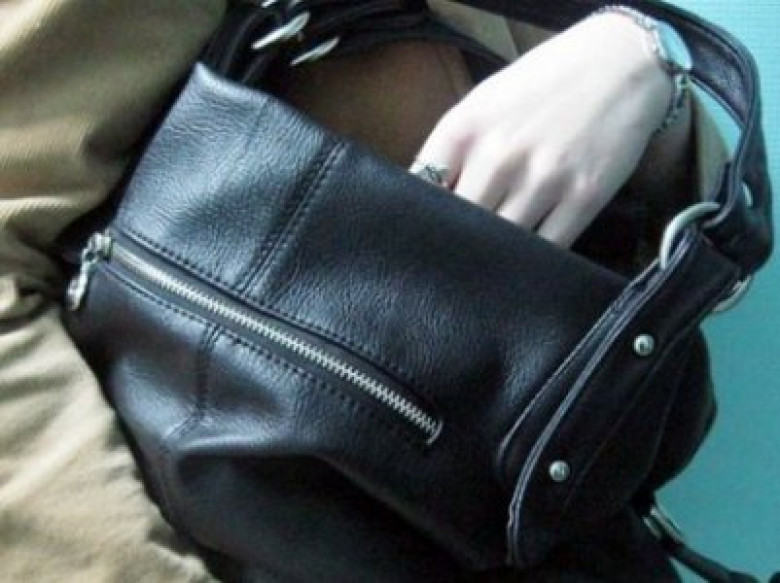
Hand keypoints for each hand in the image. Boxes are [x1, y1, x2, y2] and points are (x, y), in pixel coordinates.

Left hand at [415, 14, 674, 246]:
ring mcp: (542, 179)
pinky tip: (529, 255)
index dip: (421, 217)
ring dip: (496, 254)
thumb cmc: (543, 84)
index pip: (422, 190)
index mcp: (464, 129)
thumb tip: (429, 202)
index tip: (427, 231)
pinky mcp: (583, 198)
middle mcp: (498, 156)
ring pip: (502, 242)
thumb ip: (452, 150)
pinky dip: (534, 258)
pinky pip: (547, 247)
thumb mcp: (484, 104)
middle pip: (462, 224)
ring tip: (496, 257)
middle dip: (459, 240)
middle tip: (462, 253)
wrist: (621, 64)